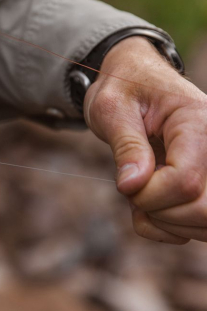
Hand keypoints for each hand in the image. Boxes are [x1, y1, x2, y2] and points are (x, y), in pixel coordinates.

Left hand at [85, 36, 206, 244]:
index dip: (148, 194)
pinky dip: (169, 228)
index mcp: (198, 121)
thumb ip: (125, 146)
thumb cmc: (123, 90)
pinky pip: (199, 228)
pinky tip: (148, 204)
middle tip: (131, 189)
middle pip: (204, 209)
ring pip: (206, 224)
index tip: (123, 183)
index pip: (185, 181)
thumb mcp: (112, 108)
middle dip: (158, 211)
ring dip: (163, 221)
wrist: (133, 82)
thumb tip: (133, 185)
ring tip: (139, 192)